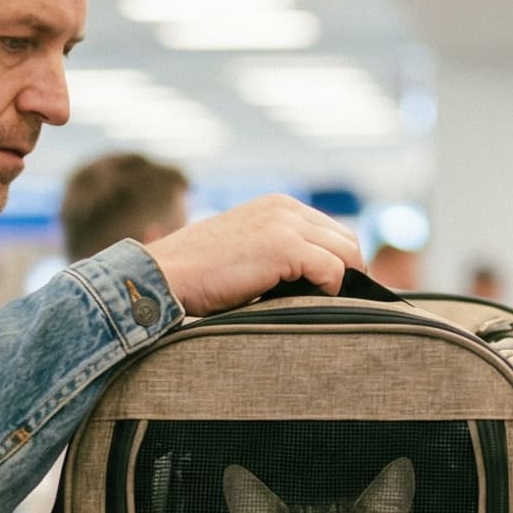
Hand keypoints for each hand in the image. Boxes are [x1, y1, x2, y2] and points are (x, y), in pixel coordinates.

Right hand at [141, 194, 362, 315]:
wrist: (164, 276)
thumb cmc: (198, 274)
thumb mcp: (245, 250)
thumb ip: (278, 253)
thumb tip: (314, 279)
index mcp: (277, 205)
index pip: (333, 231)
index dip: (339, 263)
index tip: (332, 291)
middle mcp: (285, 208)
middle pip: (347, 240)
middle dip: (348, 273)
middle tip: (336, 304)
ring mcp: (286, 224)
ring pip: (346, 254)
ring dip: (340, 283)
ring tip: (321, 307)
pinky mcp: (285, 247)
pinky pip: (334, 270)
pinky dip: (329, 291)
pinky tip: (307, 304)